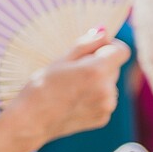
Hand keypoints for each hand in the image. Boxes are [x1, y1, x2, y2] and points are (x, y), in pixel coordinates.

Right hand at [8, 28, 127, 144]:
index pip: (122, 51)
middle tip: (72, 72)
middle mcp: (108, 89)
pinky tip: (73, 101)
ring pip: (109, 84)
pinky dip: (93, 97)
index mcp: (97, 70)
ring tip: (70, 89)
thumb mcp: (60, 60)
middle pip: (113, 67)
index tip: (94, 50)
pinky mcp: (103, 118)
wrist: (31, 121)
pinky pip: (104, 100)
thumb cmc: (40, 87)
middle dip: (98, 65)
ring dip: (96, 82)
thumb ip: (86, 44)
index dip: (109, 46)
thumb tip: (104, 31)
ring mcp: (107, 105)